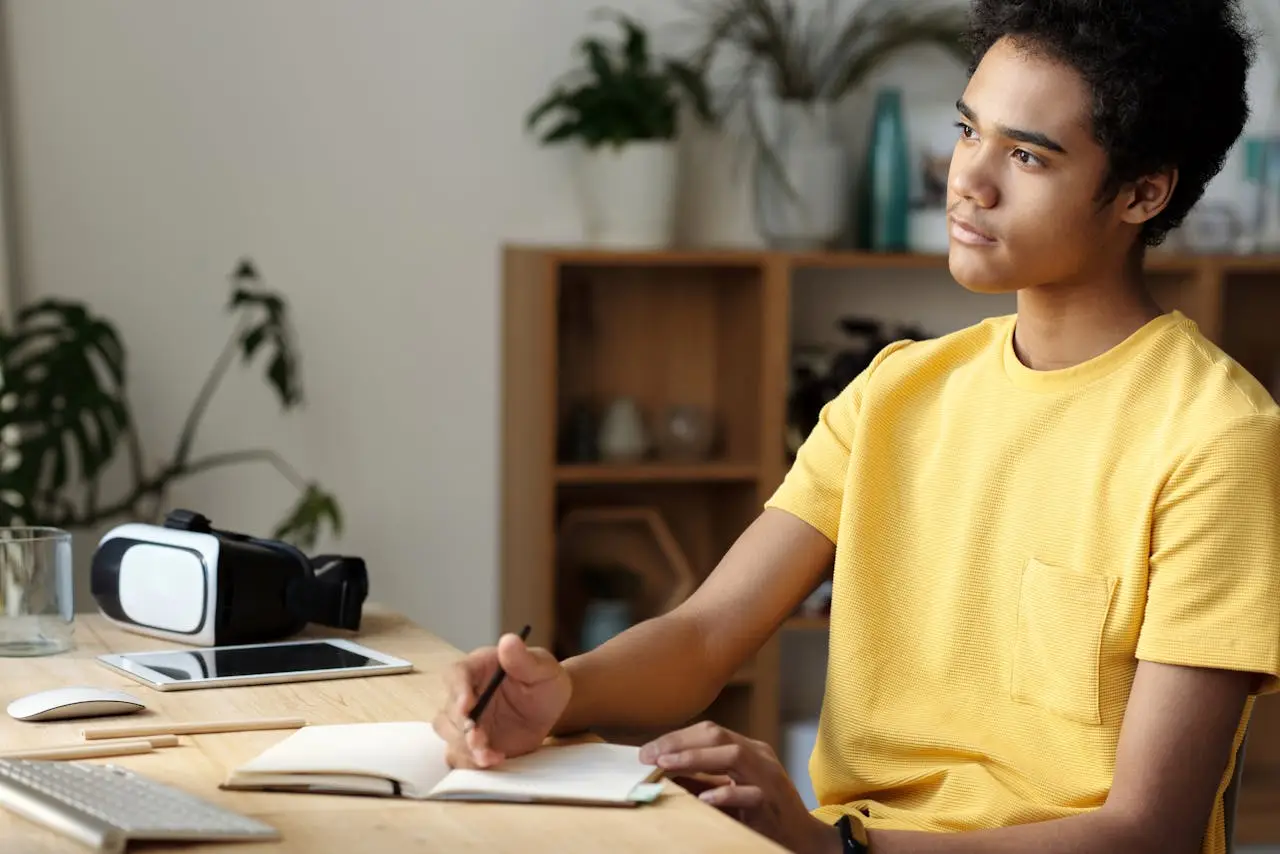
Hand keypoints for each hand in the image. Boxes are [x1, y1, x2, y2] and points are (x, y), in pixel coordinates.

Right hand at [432, 631, 571, 768]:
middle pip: (447, 711)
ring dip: (464, 748)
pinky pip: (460, 757)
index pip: (456, 675)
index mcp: (477, 668)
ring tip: (489, 755)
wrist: (550, 708)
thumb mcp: (542, 667)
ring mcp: (466, 722)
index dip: (457, 691)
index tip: (466, 706)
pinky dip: (472, 763)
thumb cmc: (544, 680)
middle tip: (479, 738)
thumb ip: (524, 658)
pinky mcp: (471, 744)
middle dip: (461, 728)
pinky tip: (494, 759)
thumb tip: (509, 640)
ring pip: (449, 736)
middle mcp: (464, 695)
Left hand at [639, 721, 837, 853]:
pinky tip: (704, 798)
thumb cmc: (762, 813)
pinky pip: (750, 794)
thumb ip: (700, 779)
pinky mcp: (772, 804)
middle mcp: (759, 757)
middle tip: (649, 755)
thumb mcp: (729, 790)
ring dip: (696, 758)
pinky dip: (725, 794)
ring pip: (733, 755)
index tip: (647, 750)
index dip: (677, 737)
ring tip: (667, 765)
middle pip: (718, 736)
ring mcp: (768, 778)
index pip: (710, 731)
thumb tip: (661, 772)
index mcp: (748, 749)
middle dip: (679, 743)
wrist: (803, 839)